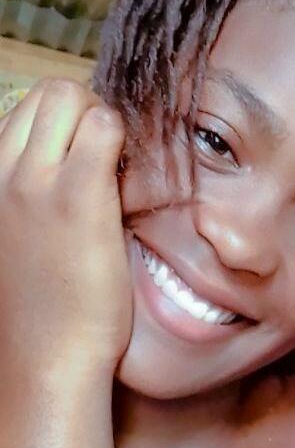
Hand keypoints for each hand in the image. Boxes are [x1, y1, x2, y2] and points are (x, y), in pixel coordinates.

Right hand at [0, 78, 131, 372]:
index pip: (27, 108)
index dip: (69, 120)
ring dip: (105, 120)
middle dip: (87, 108)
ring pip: (73, 95)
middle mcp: (4, 170)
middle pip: (51, 90)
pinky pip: (105, 127)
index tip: (89, 150)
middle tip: (107, 152)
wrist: (45, 357)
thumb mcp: (21, 232)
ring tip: (116, 166)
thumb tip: (80, 153)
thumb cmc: (43, 301)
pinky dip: (123, 140)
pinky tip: (130, 179)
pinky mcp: (78, 196)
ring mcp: (37, 181)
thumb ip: (39, 188)